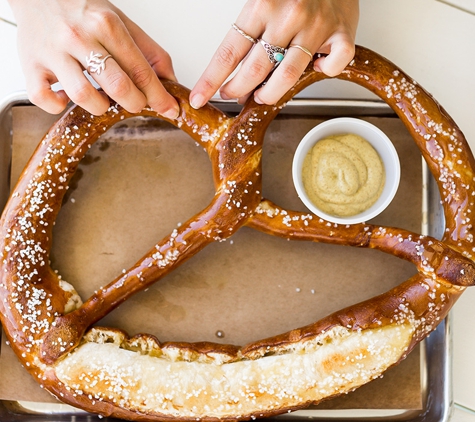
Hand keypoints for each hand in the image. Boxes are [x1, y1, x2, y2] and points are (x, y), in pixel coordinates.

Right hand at [8, 0, 179, 117]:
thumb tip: (171, 82)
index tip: (170, 110)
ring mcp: (53, 52)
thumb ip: (149, 52)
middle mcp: (79, 37)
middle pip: (117, 86)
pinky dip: (57, 106)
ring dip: (100, 107)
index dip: (159, 96)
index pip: (141, 71)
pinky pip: (43, 98)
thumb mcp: (121, 22)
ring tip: (103, 99)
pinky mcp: (31, 65)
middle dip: (134, 103)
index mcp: (106, 25)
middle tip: (135, 103)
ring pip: (84, 97)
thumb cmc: (82, 11)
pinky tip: (66, 99)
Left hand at [190, 0, 358, 107]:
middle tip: (233, 94)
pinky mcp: (342, 34)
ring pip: (288, 76)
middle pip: (255, 70)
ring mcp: (316, 26)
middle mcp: (289, 15)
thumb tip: (233, 72)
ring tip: (262, 95)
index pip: (228, 52)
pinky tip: (316, 68)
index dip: (211, 80)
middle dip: (238, 89)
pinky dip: (324, 73)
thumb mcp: (264, 0)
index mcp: (262, 4)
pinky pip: (333, 66)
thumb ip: (250, 32)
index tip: (200, 97)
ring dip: (270, 93)